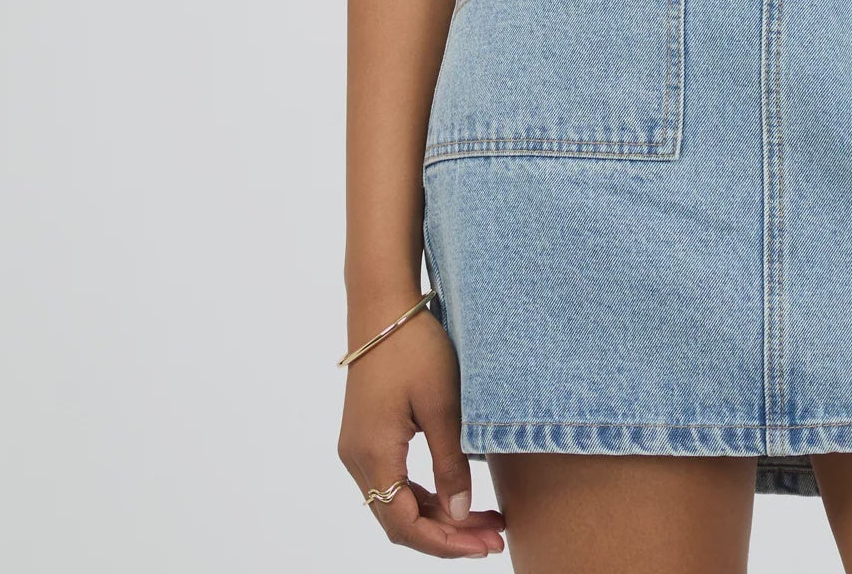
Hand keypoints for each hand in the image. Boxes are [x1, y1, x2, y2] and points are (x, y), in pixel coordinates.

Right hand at [337, 308, 505, 556]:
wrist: (384, 307)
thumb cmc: (415, 346)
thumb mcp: (442, 404)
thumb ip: (450, 462)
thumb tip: (461, 515)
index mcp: (373, 454)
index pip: (406, 524)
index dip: (447, 542)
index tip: (487, 544)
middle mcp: (357, 459)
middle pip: (400, 521)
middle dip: (448, 535)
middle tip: (494, 537)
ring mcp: (357, 449)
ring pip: (396, 504)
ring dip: (438, 517)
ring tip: (484, 520)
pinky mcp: (366, 436)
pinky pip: (392, 482)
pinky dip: (424, 495)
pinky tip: (455, 495)